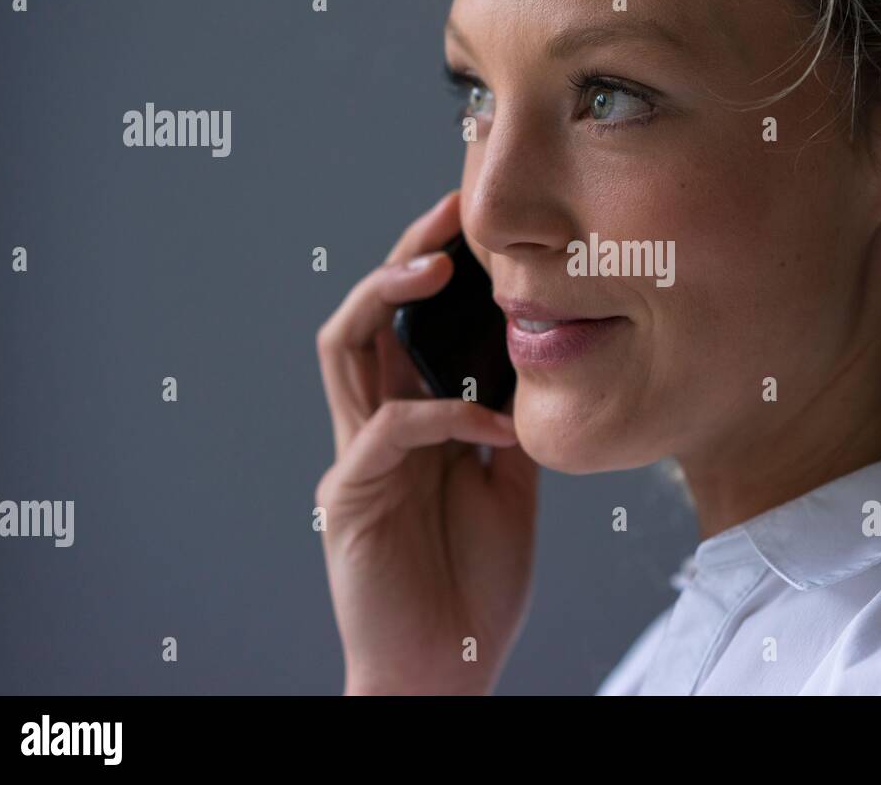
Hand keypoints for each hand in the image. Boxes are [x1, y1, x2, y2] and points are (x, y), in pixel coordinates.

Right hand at [314, 190, 538, 693]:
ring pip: (345, 348)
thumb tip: (534, 371)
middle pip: (367, 316)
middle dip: (405, 256)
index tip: (479, 223)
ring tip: (438, 267)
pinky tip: (494, 425)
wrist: (445, 667)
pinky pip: (391, 431)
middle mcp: (375, 427)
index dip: (433, 268)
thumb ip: (507, 427)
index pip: (408, 325)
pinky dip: (446, 416)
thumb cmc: (473, 581)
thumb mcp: (509, 487)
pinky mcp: (349, 497)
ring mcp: (357, 458)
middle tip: (452, 212)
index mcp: (412, 421)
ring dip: (389, 297)